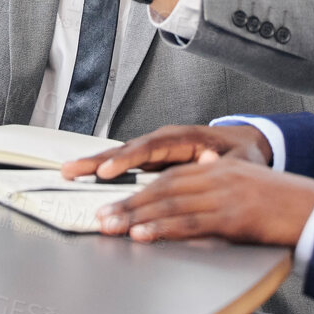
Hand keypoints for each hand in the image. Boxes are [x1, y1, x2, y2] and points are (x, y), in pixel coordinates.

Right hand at [62, 122, 272, 179]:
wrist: (245, 146)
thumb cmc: (242, 154)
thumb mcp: (239, 161)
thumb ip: (223, 162)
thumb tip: (209, 161)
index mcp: (185, 137)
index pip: (152, 147)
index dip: (128, 159)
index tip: (108, 171)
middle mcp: (166, 140)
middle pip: (127, 149)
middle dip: (98, 159)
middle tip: (72, 169)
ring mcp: (157, 149)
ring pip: (121, 155)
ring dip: (94, 163)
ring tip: (68, 170)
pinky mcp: (153, 160)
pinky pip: (125, 164)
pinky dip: (103, 169)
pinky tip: (85, 176)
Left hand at [96, 154, 313, 245]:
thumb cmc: (283, 201)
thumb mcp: (246, 184)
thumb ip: (218, 180)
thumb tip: (198, 170)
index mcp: (218, 167)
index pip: (169, 176)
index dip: (139, 189)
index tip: (114, 201)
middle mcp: (216, 176)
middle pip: (162, 188)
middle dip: (128, 203)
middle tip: (101, 216)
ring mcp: (224, 195)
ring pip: (170, 204)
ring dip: (136, 217)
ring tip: (111, 227)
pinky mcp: (233, 216)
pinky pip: (191, 222)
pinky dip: (163, 228)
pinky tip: (143, 234)